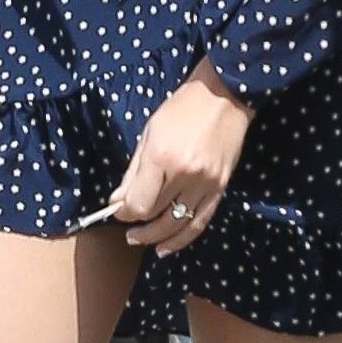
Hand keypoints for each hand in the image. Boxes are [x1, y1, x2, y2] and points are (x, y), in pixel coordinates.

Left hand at [109, 65, 253, 255]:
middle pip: (155, 215)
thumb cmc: (182, 109)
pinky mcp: (220, 188)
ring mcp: (205, 184)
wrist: (224, 96)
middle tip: (127, 231)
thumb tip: (117, 202)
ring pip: (178, 224)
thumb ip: (133, 172)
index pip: (137, 203)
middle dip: (137, 225)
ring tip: (143, 242)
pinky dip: (182, 238)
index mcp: (161, 158)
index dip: (124, 212)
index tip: (117, 210)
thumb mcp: (149, 133)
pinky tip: (167, 246)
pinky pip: (200, 221)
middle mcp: (184, 175)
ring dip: (157, 238)